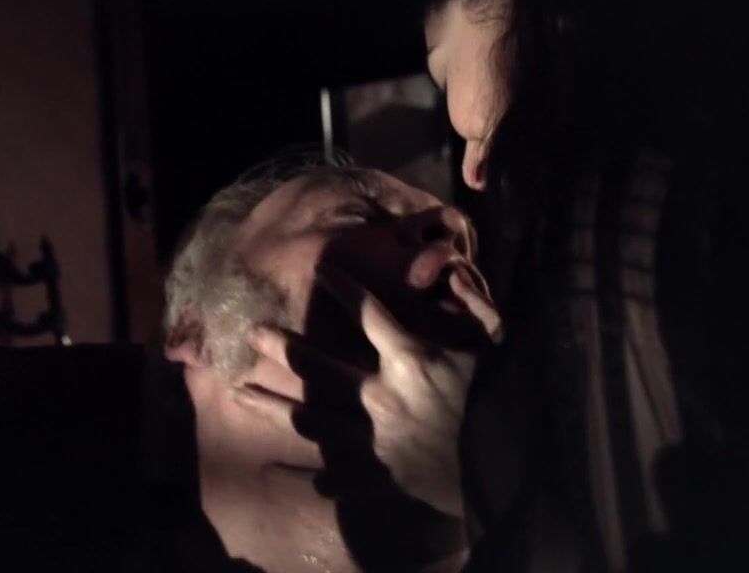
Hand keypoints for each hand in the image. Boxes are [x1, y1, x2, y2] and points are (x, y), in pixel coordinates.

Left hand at [233, 263, 500, 517]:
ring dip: (271, 405)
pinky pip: (336, 475)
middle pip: (316, 365)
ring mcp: (371, 439)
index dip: (343, 287)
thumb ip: (474, 305)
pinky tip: (295, 472)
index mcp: (408, 360)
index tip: (321, 271)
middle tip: (252, 333)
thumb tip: (450, 271)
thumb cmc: (505, 404)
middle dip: (282, 347)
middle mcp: (378, 396)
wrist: (508, 474)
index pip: (368, 312)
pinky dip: (318, 476)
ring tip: (239, 392)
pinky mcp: (376, 477)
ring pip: (308, 418)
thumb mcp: (497, 348)